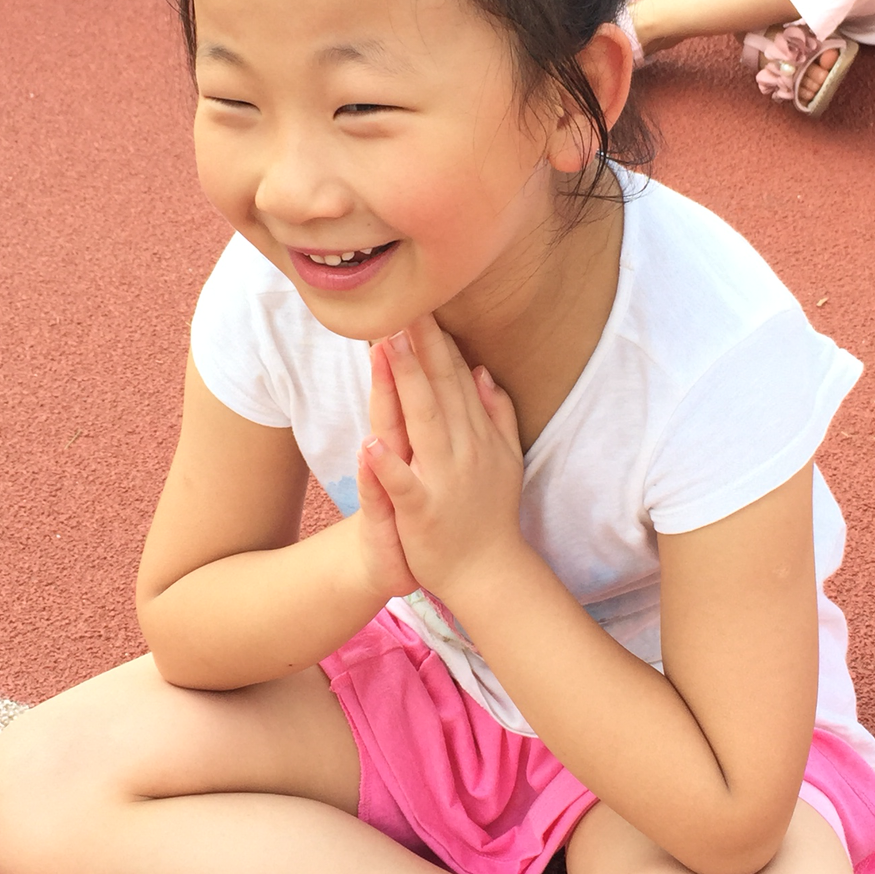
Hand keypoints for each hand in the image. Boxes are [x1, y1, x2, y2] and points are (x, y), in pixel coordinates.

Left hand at [359, 317, 525, 605]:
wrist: (488, 571)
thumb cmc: (489, 512)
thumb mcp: (505, 456)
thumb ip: (496, 412)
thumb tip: (483, 370)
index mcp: (475, 434)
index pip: (455, 378)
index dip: (437, 340)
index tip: (422, 302)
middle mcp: (461, 449)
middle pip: (438, 388)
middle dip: (419, 346)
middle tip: (402, 304)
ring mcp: (442, 478)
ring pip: (420, 422)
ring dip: (404, 382)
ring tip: (385, 344)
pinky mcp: (422, 511)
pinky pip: (402, 485)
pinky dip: (387, 466)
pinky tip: (369, 443)